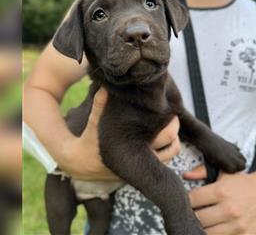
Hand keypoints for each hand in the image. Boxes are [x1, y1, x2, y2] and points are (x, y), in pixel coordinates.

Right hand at [59, 88, 180, 180]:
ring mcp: (143, 165)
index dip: (171, 122)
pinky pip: (163, 159)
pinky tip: (160, 132)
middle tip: (171, 115)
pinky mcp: (142, 167)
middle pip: (173, 146)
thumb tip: (106, 87)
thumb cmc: (89, 140)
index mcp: (134, 148)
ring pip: (170, 154)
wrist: (80, 163)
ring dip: (172, 140)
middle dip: (175, 130)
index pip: (165, 137)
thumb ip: (99, 105)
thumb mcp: (93, 123)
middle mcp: (142, 159)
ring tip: (167, 124)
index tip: (167, 109)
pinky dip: (166, 147)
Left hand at [185, 166, 255, 234]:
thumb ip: (203, 171)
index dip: (186, 201)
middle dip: (192, 215)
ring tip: (203, 221)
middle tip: (193, 212)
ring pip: (206, 233)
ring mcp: (236, 225)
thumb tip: (186, 175)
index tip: (187, 201)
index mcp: (221, 191)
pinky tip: (213, 227)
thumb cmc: (241, 184)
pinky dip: (214, 234)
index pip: (192, 200)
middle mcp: (229, 209)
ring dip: (202, 227)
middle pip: (197, 218)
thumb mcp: (224, 173)